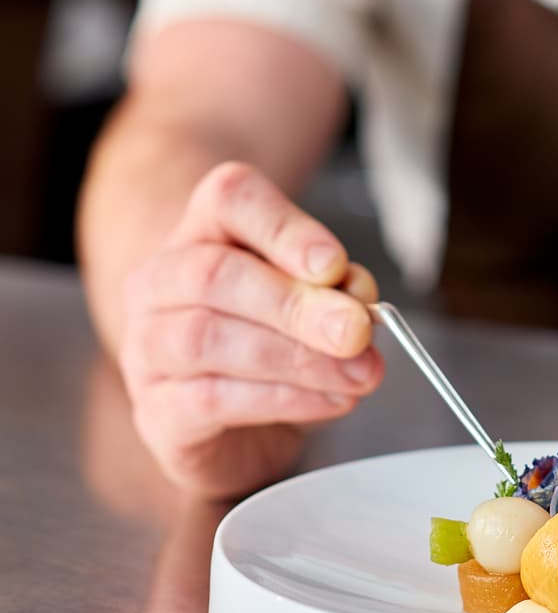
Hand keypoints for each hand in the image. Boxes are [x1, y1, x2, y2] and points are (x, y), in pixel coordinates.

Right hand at [118, 161, 383, 497]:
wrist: (229, 413)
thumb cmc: (272, 334)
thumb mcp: (314, 297)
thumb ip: (336, 289)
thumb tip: (356, 299)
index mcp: (202, 229)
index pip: (231, 199)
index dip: (285, 229)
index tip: (335, 265)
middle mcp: (159, 280)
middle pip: (214, 274)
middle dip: (295, 304)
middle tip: (355, 331)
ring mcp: (146, 347)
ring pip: (207, 339)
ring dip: (295, 359)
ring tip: (355, 373)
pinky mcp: (156, 410)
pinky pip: (210, 400)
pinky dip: (282, 400)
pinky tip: (329, 400)